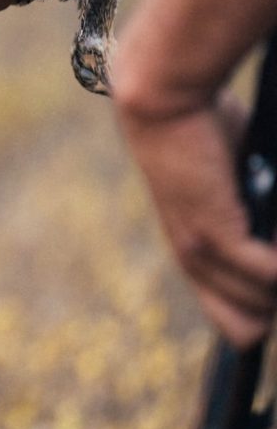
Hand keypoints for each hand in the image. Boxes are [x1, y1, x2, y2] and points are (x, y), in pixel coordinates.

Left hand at [113, 90, 276, 348]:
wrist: (162, 102)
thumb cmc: (200, 127)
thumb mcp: (228, 178)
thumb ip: (250, 209)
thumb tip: (269, 229)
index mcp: (192, 249)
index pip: (229, 317)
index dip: (262, 314)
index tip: (271, 290)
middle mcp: (191, 257)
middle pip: (245, 327)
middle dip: (273, 303)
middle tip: (275, 260)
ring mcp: (198, 248)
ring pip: (260, 303)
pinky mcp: (213, 231)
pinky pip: (266, 273)